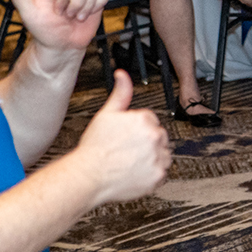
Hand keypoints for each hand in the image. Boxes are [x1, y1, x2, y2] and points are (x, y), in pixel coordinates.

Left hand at [0, 0, 110, 51]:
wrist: (62, 45)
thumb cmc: (45, 30)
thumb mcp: (29, 14)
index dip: (63, 0)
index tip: (56, 11)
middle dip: (76, 4)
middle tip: (67, 14)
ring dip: (87, 6)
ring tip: (76, 14)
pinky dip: (99, 4)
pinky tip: (88, 10)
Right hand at [71, 71, 170, 204]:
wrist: (88, 176)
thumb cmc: (95, 148)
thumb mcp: (106, 114)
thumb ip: (120, 93)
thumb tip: (122, 75)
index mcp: (144, 119)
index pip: (151, 120)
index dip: (137, 129)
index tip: (128, 137)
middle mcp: (154, 136)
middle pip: (159, 136)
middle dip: (147, 141)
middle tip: (128, 150)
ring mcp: (157, 156)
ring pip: (163, 153)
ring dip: (153, 157)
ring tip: (132, 161)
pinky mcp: (158, 175)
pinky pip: (162, 172)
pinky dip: (153, 173)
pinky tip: (136, 171)